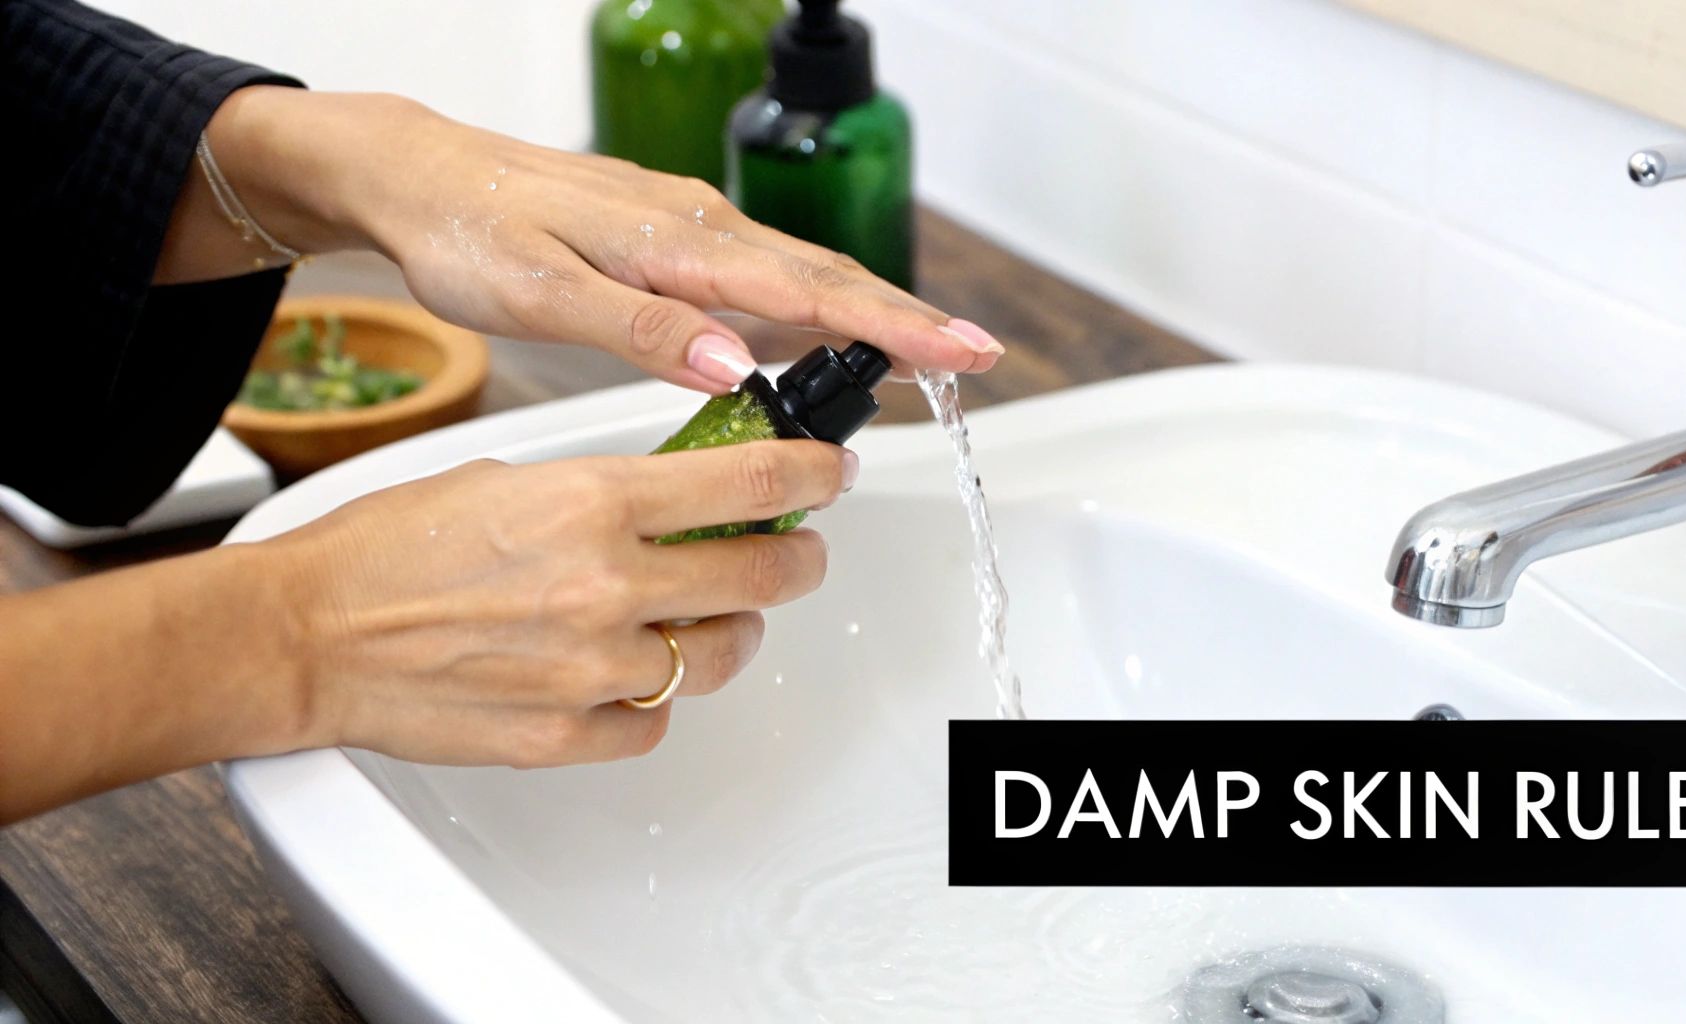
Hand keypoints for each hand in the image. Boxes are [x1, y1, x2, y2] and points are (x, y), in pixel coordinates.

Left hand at [189, 88, 1003, 390]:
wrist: (417, 176)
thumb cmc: (467, 231)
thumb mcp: (539, 294)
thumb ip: (639, 330)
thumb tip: (735, 365)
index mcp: (676, 242)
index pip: (809, 290)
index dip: (894, 326)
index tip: (963, 351)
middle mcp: (696, 227)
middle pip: (826, 276)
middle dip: (907, 320)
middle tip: (975, 360)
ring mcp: (687, 229)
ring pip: (800, 272)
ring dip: (868, 312)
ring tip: (929, 353)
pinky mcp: (671, 239)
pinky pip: (762, 273)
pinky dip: (811, 303)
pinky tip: (821, 335)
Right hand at [265, 441, 853, 766]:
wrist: (309, 633)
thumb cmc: (387, 550)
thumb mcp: (509, 479)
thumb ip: (604, 494)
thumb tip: (677, 500)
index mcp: (593, 503)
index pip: (750, 484)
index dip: (813, 476)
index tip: (833, 474)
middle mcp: (606, 586)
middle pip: (761, 576)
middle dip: (796, 559)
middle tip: (798, 551)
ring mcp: (592, 668)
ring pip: (718, 655)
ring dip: (727, 632)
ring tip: (709, 616)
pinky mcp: (568, 734)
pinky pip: (654, 722)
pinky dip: (653, 698)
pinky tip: (631, 674)